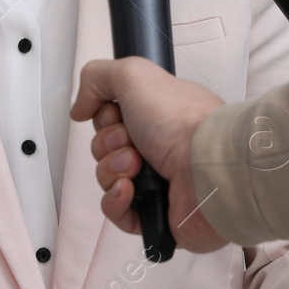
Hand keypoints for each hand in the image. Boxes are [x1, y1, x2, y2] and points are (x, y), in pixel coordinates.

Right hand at [71, 57, 228, 252]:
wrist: (209, 168)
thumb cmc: (184, 123)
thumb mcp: (134, 75)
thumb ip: (98, 77)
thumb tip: (80, 107)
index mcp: (156, 115)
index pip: (110, 118)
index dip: (105, 118)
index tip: (118, 114)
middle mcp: (157, 146)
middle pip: (105, 148)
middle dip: (108, 145)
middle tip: (131, 142)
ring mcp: (157, 180)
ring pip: (107, 178)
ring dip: (113, 170)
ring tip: (136, 166)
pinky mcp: (155, 213)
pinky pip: (115, 211)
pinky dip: (116, 200)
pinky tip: (131, 190)